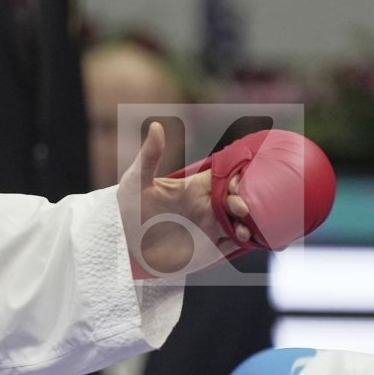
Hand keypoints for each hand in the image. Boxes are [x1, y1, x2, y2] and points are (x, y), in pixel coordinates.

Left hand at [118, 121, 251, 278]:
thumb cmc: (128, 209)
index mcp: (197, 186)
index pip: (226, 177)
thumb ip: (149, 156)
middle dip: (246, 200)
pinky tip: (246, 239)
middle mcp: (208, 205)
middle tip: (239, 208)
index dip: (237, 177)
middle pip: (239, 198)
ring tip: (243, 229)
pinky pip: (236, 244)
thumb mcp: (136, 181)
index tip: (236, 182)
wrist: (124, 244)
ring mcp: (210, 227)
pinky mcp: (210, 249)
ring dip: (249, 223)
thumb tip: (156, 125)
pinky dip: (246, 241)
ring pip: (242, 221)